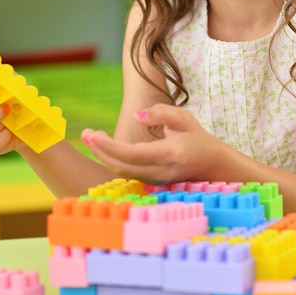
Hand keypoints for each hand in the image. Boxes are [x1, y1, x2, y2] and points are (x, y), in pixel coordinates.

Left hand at [81, 103, 221, 184]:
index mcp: (168, 154)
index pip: (132, 154)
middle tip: (85, 133)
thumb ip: (161, 113)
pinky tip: (102, 146)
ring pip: (121, 171)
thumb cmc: (196, 137)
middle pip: (121, 166)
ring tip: (89, 136)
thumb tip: (135, 116)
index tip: (92, 134)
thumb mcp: (184, 118)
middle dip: (99, 150)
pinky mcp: (149, 181)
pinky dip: (111, 158)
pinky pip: (126, 172)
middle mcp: (159, 171)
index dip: (109, 146)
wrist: (210, 164)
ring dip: (102, 155)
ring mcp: (154, 179)